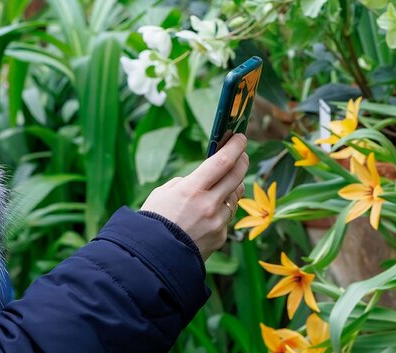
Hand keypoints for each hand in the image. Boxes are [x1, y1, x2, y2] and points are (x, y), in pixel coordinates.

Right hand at [140, 134, 248, 259]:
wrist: (153, 258)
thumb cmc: (153, 221)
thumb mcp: (164, 193)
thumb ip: (186, 183)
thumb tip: (205, 180)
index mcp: (192, 189)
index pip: (222, 161)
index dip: (235, 147)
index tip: (240, 137)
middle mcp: (209, 204)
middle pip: (236, 175)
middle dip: (242, 160)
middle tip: (242, 153)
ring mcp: (217, 222)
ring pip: (235, 197)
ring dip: (233, 186)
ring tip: (227, 181)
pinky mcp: (220, 237)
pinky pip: (227, 217)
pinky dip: (222, 210)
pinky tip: (211, 211)